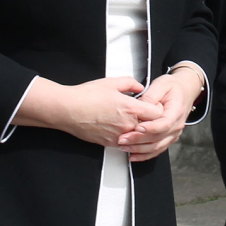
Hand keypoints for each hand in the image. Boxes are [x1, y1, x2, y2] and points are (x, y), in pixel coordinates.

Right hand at [15, 77, 163, 146]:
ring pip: (138, 137)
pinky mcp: (110, 143)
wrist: (68, 110)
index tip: (152, 104)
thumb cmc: (87, 95)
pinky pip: (126, 143)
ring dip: (139, 130)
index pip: (157, 113)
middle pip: (150, 127)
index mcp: (131, 108)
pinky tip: (120, 128)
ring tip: (131, 120)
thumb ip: (130, 83)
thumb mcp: (111, 82)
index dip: (157, 108)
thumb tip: (140, 87)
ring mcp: (119, 136)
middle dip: (150, 120)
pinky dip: (127, 137)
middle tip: (144, 113)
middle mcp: (128, 125)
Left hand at [118, 68, 203, 162]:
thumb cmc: (173, 87)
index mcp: (176, 111)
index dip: (151, 128)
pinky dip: (145, 155)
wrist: (184, 90)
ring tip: (124, 147)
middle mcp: (176, 125)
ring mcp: (173, 134)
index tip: (137, 128)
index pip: (164, 124)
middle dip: (139, 140)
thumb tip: (140, 106)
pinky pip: (157, 149)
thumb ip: (150, 96)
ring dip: (140, 149)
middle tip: (123, 139)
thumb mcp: (161, 84)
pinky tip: (134, 155)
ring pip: (157, 147)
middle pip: (158, 138)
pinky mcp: (168, 138)